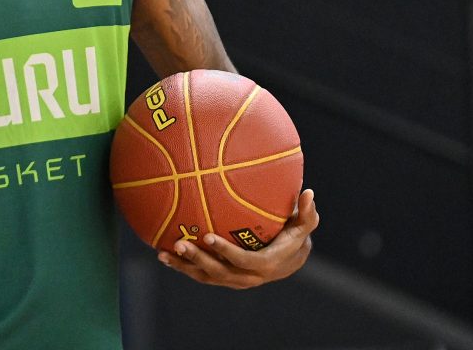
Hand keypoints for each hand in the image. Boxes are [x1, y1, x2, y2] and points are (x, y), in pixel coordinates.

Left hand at [157, 188, 318, 288]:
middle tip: (179, 243)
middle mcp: (248, 277)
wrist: (287, 261)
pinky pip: (200, 274)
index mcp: (265, 264)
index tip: (208, 236)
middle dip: (198, 260)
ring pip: (205, 277)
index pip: (244, 261)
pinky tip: (163, 253)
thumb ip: (307, 212)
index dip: (226, 252)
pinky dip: (182, 266)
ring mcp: (233, 279)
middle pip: (219, 273)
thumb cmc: (293, 236)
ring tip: (163, 253)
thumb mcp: (304, 225)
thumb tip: (309, 192)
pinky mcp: (222, 277)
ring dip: (184, 266)